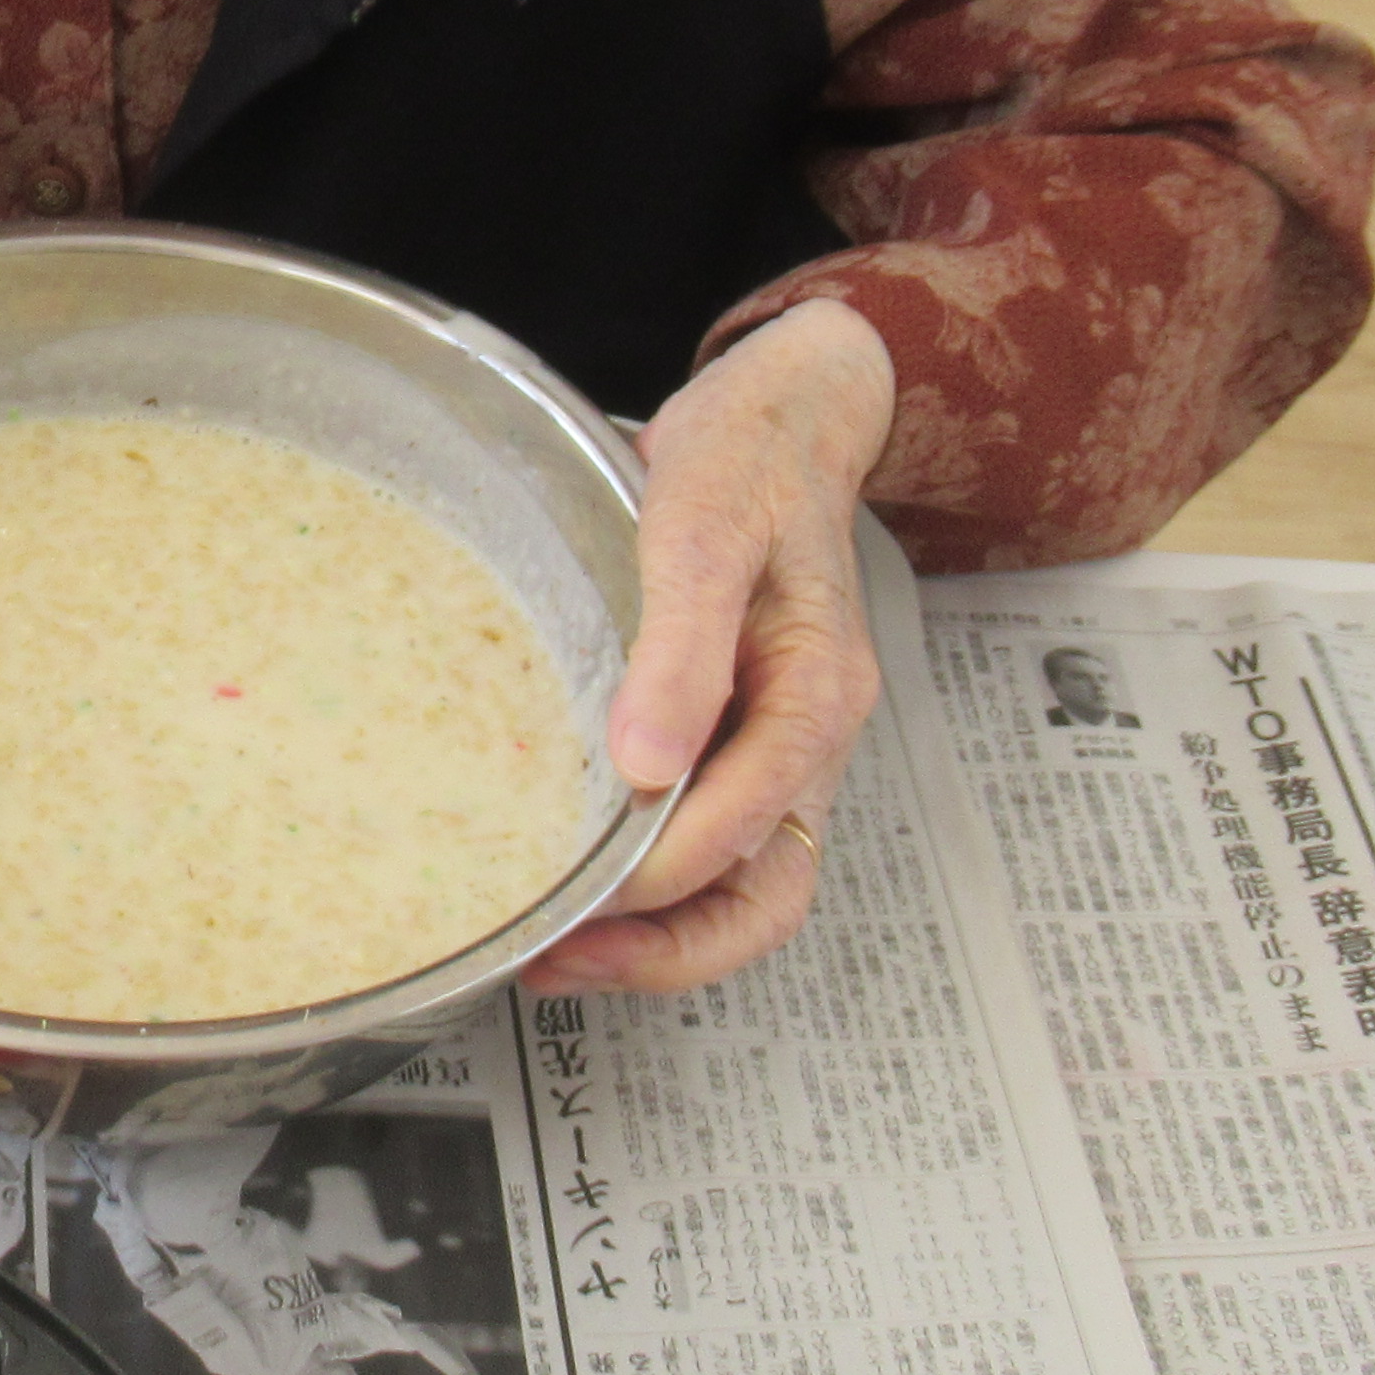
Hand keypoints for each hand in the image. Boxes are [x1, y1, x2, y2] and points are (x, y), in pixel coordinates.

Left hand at [529, 298, 892, 996]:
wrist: (784, 413)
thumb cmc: (747, 456)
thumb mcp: (703, 523)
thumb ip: (682, 643)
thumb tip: (647, 767)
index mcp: (818, 692)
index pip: (749, 828)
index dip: (660, 879)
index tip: (575, 899)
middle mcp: (810, 735)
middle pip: (766, 893)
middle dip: (666, 948)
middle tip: (556, 961)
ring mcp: (782, 743)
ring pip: (746, 884)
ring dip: (660, 934)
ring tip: (558, 947)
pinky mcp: (744, 737)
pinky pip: (718, 840)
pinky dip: (656, 884)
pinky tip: (583, 877)